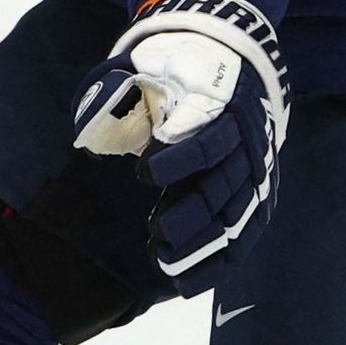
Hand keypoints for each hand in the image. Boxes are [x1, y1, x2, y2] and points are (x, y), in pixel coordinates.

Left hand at [71, 0, 291, 277]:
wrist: (230, 60)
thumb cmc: (174, 68)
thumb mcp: (145, 63)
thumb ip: (116, 89)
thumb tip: (87, 126)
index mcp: (220, 103)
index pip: (207, 136)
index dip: (179, 158)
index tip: (145, 173)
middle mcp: (245, 139)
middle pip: (224, 183)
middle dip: (191, 212)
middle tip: (158, 230)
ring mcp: (255, 169)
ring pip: (236, 216)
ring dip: (203, 244)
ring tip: (165, 260)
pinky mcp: (258, 195)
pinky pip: (244, 237)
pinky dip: (217, 264)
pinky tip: (186, 284)